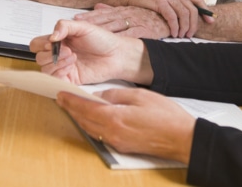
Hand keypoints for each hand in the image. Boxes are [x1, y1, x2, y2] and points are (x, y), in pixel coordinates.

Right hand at [30, 19, 131, 84]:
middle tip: (68, 50)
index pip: (37, 44)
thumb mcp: (84, 27)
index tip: (54, 42)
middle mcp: (59, 54)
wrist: (117, 55)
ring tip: (72, 58)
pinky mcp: (69, 79)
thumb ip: (64, 26)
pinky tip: (70, 67)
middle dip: (50, 54)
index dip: (41, 44)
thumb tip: (51, 36)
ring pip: (44, 70)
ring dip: (55, 63)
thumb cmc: (103, 40)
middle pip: (39, 57)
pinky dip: (58, 74)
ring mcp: (63, 67)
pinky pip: (54, 80)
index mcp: (60, 40)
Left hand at [57, 87, 194, 163]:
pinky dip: (92, 125)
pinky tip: (93, 118)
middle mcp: (112, 133)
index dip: (71, 101)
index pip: (85, 108)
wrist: (181, 138)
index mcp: (114, 118)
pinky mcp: (123, 146)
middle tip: (62, 99)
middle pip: (84, 121)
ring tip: (73, 108)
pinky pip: (101, 135)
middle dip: (72, 109)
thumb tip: (101, 95)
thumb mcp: (140, 95)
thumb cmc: (166, 116)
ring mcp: (117, 142)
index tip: (60, 94)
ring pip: (91, 129)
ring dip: (80, 118)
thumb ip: (117, 94)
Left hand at [74, 3, 171, 37]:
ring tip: (87, 32)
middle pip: (105, 18)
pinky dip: (120, 36)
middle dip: (90, 21)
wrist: (171, 18)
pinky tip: (110, 40)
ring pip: (115, 24)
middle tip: (75, 24)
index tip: (75, 19)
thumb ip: (113, 8)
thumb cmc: (150, 16)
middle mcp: (128, 14)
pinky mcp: (145, 29)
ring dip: (101, 27)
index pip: (103, 13)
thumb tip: (97, 6)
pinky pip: (130, 33)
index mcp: (123, 10)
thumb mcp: (131, 10)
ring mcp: (136, 21)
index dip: (89, 16)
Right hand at [127, 0, 210, 37]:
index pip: (198, 1)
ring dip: (184, 28)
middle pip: (192, 10)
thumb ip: (177, 5)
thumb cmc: (149, 0)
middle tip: (190, 35)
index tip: (211, 22)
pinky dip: (175, 27)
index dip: (206, 11)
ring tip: (181, 36)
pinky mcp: (160, 2)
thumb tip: (189, 19)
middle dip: (193, 24)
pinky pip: (172, 17)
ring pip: (184, 14)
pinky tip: (173, 33)